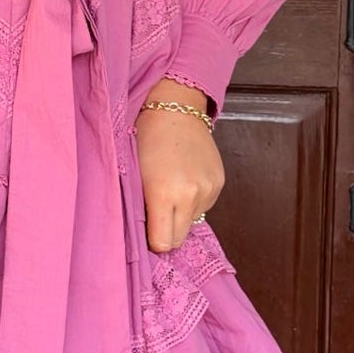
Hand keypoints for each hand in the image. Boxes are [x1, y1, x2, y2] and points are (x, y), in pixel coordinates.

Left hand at [134, 81, 224, 251]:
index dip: (153, 240)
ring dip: (181, 214)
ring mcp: (208, 189)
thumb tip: (147, 235)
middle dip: (167, 232)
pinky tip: (185, 181)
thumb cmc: (146, 139)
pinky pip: (204, 206)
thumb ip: (141, 208)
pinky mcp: (219, 183)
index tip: (147, 231)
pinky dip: (193, 200)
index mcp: (163, 193)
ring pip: (192, 222)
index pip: (163, 242)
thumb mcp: (134, 175)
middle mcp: (190, 195)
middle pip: (180, 238)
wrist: (175, 109)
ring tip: (171, 188)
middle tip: (156, 214)